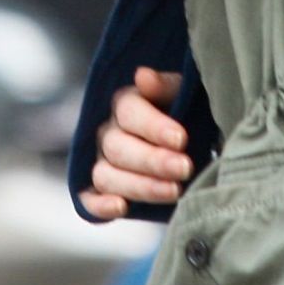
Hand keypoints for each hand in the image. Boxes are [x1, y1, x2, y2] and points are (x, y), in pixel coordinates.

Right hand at [77, 66, 193, 219]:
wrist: (195, 151)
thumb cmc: (191, 117)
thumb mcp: (184, 95)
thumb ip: (165, 86)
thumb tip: (142, 77)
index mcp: (125, 104)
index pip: (128, 112)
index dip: (153, 127)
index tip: (181, 139)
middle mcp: (108, 132)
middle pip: (117, 147)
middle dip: (153, 160)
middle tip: (185, 167)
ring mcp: (102, 164)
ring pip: (106, 176)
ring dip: (139, 186)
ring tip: (175, 191)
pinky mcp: (102, 193)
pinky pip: (88, 200)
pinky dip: (100, 206)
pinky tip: (121, 207)